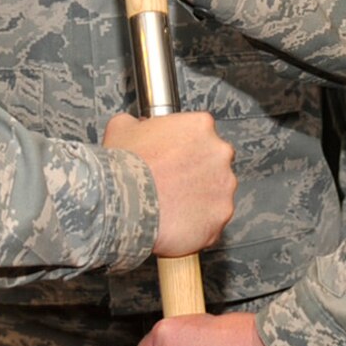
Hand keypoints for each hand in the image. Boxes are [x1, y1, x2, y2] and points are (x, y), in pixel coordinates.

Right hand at [102, 111, 234, 257]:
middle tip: (172, 181)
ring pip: (216, 191)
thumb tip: (137, 126)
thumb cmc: (124, 166)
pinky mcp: (221, 214)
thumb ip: (137, 123)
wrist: (123, 202)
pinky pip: (213, 218)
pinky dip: (199, 222)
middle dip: (196, 171)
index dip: (184, 147)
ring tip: (173, 204)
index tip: (172, 157)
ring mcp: (223, 185)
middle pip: (213, 161)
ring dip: (200, 197)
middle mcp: (219, 152)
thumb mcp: (121, 128)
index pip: (201, 133)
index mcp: (200, 126)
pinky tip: (178, 220)